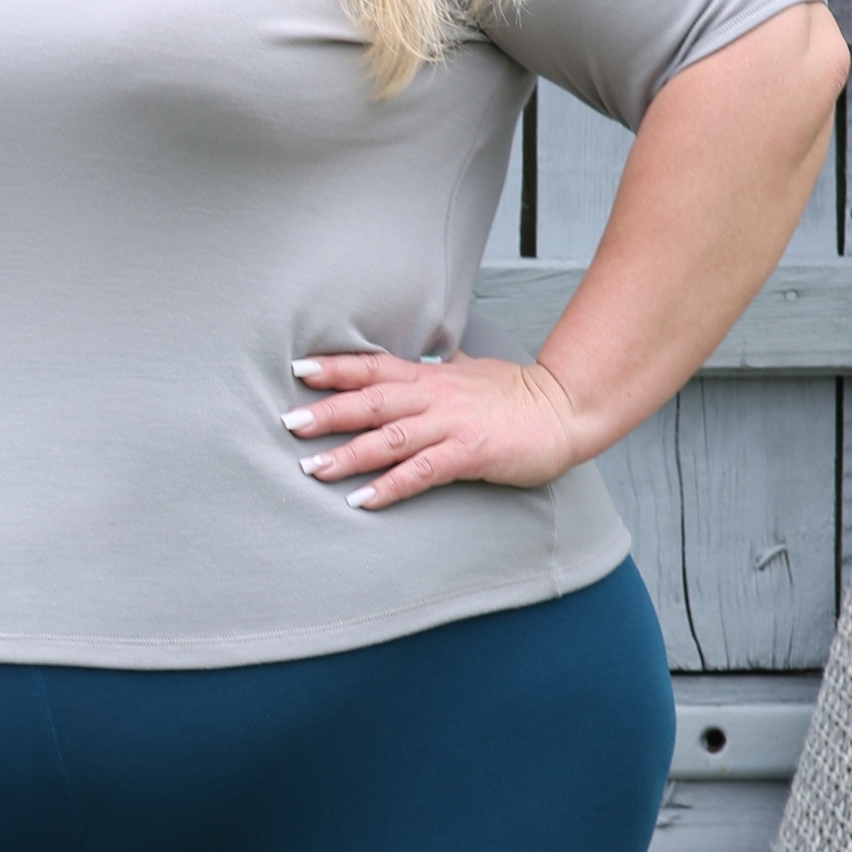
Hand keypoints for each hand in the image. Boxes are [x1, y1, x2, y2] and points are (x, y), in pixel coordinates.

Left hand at [281, 350, 580, 508]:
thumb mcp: (471, 368)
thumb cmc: (515, 391)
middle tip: (288, 422)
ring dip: (348, 453)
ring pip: (389, 437)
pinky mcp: (468, 453)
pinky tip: (363, 500)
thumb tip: (427, 350)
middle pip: (370, 400)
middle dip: (327, 411)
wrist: (563, 409)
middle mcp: (433, 396)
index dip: (335, 367)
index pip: (373, 365)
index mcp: (430, 376)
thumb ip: (443, 362)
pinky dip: (390, 486)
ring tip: (311, 468)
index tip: (299, 368)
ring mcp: (450, 424)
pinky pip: (422, 471)